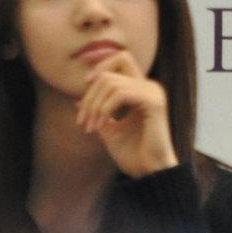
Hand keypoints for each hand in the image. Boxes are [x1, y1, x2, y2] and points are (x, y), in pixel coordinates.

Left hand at [75, 50, 178, 176]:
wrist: (150, 173)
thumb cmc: (134, 155)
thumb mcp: (109, 131)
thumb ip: (97, 114)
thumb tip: (77, 101)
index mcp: (141, 91)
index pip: (120, 59)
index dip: (100, 66)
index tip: (84, 86)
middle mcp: (149, 87)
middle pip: (109, 73)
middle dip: (90, 95)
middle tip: (82, 120)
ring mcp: (153, 93)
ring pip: (112, 83)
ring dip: (94, 106)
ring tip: (90, 127)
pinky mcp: (154, 103)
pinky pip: (121, 94)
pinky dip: (105, 108)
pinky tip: (100, 125)